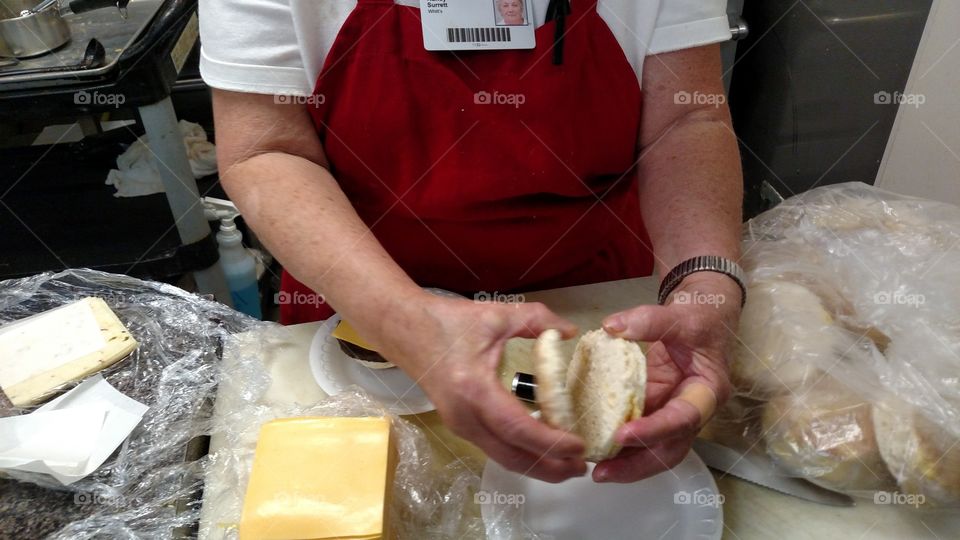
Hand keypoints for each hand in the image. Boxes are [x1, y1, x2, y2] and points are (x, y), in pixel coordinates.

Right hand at [376, 292, 587, 482]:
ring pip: (504, 458)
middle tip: (582, 466)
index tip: (579, 445)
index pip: (518, 428)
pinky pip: (495, 448)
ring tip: (568, 463)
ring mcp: (460, 425)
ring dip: (537, 465)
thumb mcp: (495, 315)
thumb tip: (568, 330)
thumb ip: (536, 319)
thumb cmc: (446, 323)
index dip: (551, 442)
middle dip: (550, 468)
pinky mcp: (459, 426)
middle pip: (512, 457)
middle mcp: (465, 416)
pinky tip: (541, 447)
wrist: (404, 330)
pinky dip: (521, 453)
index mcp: (475, 390)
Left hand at [592, 273, 740, 482]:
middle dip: (637, 464)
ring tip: (595, 470)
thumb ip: (648, 320)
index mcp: (707, 392)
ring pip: (654, 449)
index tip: (622, 435)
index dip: (654, 430)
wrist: (704, 315)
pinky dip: (619, 443)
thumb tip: (612, 327)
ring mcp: (672, 412)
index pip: (682, 419)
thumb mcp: (678, 314)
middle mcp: (692, 410)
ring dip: (626, 462)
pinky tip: (594, 446)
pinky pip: (639, 431)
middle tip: (602, 473)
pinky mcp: (655, 407)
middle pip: (670, 449)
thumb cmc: (699, 318)